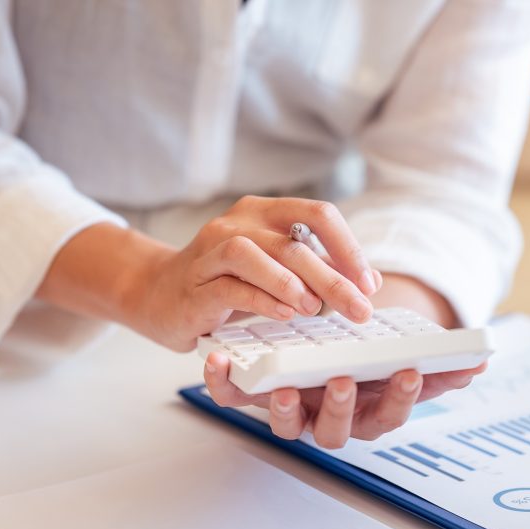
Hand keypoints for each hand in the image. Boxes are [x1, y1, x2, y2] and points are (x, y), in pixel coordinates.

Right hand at [134, 195, 380, 350]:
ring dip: (293, 282)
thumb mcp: (277, 273)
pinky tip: (284, 315)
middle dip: (334, 277)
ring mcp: (211, 250)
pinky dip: (261, 299)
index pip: (318, 214)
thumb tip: (369, 282)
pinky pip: (230, 285)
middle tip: (360, 308)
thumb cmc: (225, 283)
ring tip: (315, 309)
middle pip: (294, 241)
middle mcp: (238, 222)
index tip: (369, 285)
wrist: (159, 296)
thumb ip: (319, 271)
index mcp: (265, 212)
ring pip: (257, 253)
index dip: (349, 248)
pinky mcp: (195, 284)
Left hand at [204, 353, 485, 447]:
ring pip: (289, 427)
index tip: (410, 372)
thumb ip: (437, 363)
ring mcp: (293, 412)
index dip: (402, 398)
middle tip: (345, 382)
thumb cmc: (364, 358)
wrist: (318, 345)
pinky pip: (236, 399)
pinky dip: (223, 384)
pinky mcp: (255, 397)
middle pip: (338, 431)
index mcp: (368, 410)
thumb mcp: (399, 356)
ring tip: (287, 389)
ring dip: (288, 411)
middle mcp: (329, 418)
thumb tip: (481, 362)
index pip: (390, 415)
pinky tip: (217, 361)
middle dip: (343, 407)